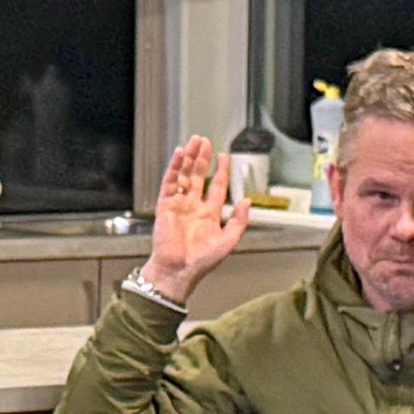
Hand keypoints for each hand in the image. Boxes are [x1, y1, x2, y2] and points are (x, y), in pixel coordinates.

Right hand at [133, 134, 248, 303]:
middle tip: (205, 142)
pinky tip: (179, 155)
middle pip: (199, 176)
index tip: (224, 156)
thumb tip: (247, 202)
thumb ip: (239, 221)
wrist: (178, 271)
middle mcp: (194, 206)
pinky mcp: (165, 206)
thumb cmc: (201, 262)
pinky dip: (174, 168)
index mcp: (209, 214)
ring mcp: (179, 205)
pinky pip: (170, 183)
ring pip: (185, 175)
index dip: (221, 170)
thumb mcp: (228, 242)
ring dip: (189, 159)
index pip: (217, 186)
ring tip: (194, 142)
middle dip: (202, 158)